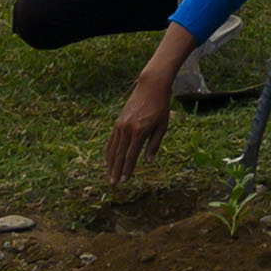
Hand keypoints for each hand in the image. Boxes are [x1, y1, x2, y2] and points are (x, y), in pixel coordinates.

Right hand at [107, 66, 173, 185]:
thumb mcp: (162, 126)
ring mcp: (120, 125)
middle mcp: (127, 129)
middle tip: (113, 183)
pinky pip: (111, 140)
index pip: (131, 155)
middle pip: (119, 154)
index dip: (127, 169)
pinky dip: (108, 151)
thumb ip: (154, 144)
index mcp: (139, 131)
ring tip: (109, 175)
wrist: (150, 87)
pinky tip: (108, 160)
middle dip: (116, 170)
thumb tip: (147, 162)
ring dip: (110, 163)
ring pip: (113, 148)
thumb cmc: (160, 107)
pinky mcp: (118, 122)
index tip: (124, 180)